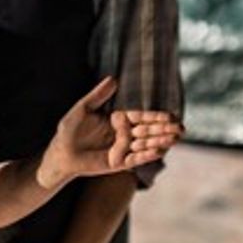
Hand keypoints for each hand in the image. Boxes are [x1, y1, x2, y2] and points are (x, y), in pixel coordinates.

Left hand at [41, 77, 183, 183]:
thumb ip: (98, 95)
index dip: (156, 117)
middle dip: (164, 130)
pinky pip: (134, 159)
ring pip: (144, 145)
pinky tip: (158, 151)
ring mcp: (122, 149)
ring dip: (159, 142)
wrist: (61, 152)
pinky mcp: (118, 163)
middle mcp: (124, 134)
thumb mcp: (83, 108)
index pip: (141, 117)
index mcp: (119, 119)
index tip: (171, 116)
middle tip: (181, 128)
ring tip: (174, 139)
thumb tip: (113, 79)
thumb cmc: (69, 129)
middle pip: (147, 131)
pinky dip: (145, 156)